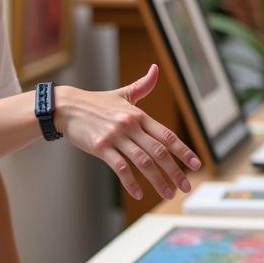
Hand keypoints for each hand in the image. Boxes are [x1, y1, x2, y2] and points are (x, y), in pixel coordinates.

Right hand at [55, 65, 201, 200]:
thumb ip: (143, 85)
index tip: (196, 164)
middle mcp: (130, 125)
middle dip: (175, 171)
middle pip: (159, 151)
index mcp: (139, 115)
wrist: (67, 107)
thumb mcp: (123, 94)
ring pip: (143, 162)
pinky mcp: (100, 147)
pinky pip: (120, 168)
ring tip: (167, 194)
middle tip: (186, 187)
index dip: (183, 151)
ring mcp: (115, 137)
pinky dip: (130, 182)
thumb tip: (156, 69)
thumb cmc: (96, 102)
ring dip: (157, 180)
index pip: (167, 135)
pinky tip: (139, 194)